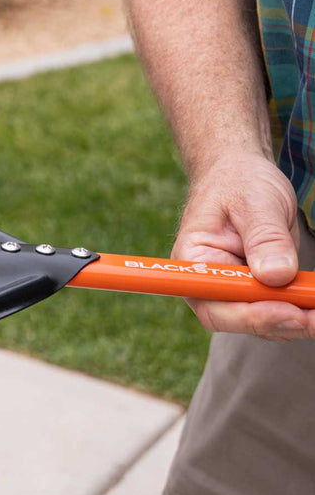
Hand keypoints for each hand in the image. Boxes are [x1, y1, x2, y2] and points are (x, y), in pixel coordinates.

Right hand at [175, 151, 310, 338]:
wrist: (242, 173)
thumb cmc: (239, 181)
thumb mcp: (255, 202)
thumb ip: (265, 238)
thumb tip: (276, 276)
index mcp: (194, 259)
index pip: (212, 301)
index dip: (248, 314)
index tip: (288, 311)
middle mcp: (209, 280)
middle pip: (237, 319)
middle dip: (279, 321)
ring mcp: (233, 286)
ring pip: (262, 320)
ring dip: (296, 319)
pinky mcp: (257, 287)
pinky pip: (278, 309)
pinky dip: (301, 309)